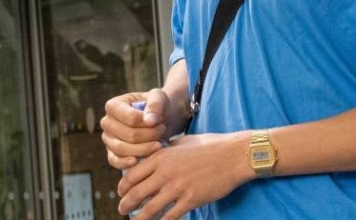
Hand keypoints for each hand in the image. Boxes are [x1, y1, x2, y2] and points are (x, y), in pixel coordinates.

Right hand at [101, 88, 175, 168]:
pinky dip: (125, 163)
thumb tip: (150, 121)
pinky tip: (137, 162)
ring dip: (144, 149)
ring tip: (158, 144)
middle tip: (162, 132)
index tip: (161, 122)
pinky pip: (114, 161)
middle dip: (149, 136)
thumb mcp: (159, 98)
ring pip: (121, 149)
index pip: (130, 118)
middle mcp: (106, 122)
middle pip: (127, 135)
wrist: (158, 120)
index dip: (147, 124)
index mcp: (113, 105)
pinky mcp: (111, 152)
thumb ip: (155, 105)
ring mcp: (108, 138)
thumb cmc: (156, 107)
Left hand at [116, 132, 252, 219]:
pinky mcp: (191, 199)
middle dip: (126, 204)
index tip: (121, 192)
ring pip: (150, 208)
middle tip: (122, 209)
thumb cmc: (211, 146)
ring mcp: (178, 188)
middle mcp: (165, 173)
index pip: (132, 175)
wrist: (235, 155)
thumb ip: (166, 150)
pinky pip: (171, 215)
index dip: (123, 187)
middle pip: (136, 193)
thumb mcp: (182, 143)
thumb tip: (156, 155)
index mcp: (160, 157)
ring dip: (139, 218)